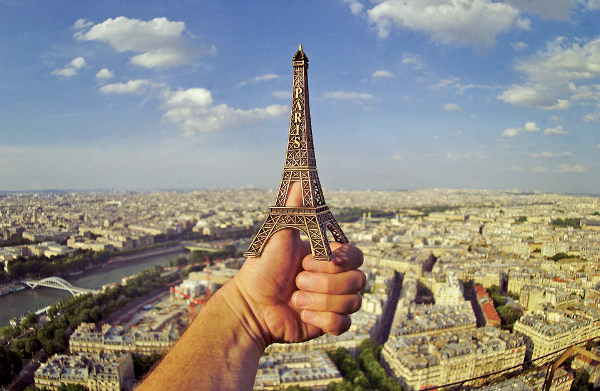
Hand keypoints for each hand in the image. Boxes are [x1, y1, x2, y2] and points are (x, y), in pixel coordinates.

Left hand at [225, 181, 365, 346]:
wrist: (250, 306)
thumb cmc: (262, 268)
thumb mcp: (280, 233)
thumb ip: (296, 207)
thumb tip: (301, 176)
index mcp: (329, 257)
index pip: (357, 257)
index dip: (339, 261)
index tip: (312, 260)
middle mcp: (335, 279)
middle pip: (359, 281)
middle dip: (325, 284)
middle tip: (298, 280)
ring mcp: (333, 302)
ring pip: (353, 303)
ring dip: (320, 301)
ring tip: (295, 299)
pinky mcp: (328, 324)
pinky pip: (344, 325)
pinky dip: (322, 320)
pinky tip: (302, 314)